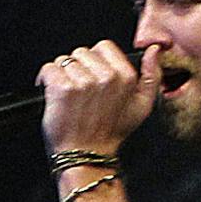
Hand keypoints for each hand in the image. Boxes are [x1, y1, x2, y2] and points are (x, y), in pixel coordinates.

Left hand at [36, 40, 160, 155]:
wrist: (86, 154)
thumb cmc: (110, 132)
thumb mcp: (142, 106)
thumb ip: (151, 76)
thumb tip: (154, 51)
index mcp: (126, 76)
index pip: (103, 47)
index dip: (95, 62)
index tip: (93, 77)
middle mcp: (107, 77)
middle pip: (81, 53)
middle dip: (78, 69)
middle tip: (80, 92)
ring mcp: (84, 82)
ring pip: (64, 61)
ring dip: (62, 76)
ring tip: (69, 97)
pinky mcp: (62, 88)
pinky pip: (49, 69)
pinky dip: (46, 81)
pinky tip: (55, 96)